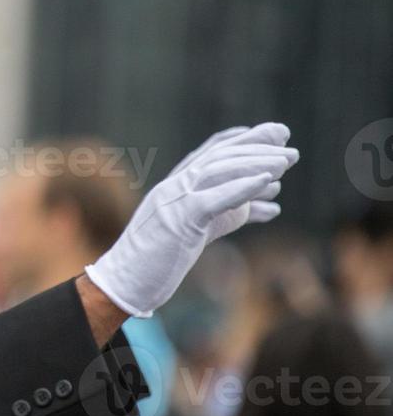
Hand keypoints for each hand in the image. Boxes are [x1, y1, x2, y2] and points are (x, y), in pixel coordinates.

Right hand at [84, 123, 298, 317]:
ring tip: (287, 161)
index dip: (244, 140)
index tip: (273, 133)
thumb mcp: (202, 230)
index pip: (212, 153)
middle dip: (258, 147)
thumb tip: (269, 205)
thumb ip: (231, 213)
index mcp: (176, 187)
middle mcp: (174, 186)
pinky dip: (243, 187)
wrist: (124, 282)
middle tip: (290, 145)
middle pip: (220, 156)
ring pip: (219, 170)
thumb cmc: (159, 260)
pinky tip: (268, 181)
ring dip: (256, 163)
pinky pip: (215, 197)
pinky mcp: (178, 219)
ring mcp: (174, 199)